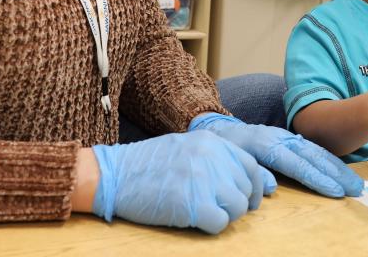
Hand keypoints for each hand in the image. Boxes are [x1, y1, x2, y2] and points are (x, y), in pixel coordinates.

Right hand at [92, 130, 270, 233]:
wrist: (114, 174)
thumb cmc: (146, 164)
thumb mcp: (184, 146)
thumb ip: (212, 157)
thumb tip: (241, 179)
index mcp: (210, 142)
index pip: (251, 165)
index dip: (253, 187)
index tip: (247, 199)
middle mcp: (211, 157)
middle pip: (246, 188)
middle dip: (239, 203)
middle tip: (221, 209)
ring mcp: (202, 179)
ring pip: (238, 207)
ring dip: (227, 216)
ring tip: (207, 214)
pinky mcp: (192, 204)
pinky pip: (221, 223)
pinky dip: (213, 226)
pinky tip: (197, 221)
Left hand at [189, 113, 363, 197]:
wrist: (219, 128)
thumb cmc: (225, 148)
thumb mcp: (232, 161)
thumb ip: (252, 174)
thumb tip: (271, 189)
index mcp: (266, 144)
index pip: (296, 164)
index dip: (317, 179)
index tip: (336, 192)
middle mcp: (280, 137)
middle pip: (313, 156)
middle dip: (336, 174)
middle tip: (356, 189)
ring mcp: (286, 136)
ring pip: (316, 151)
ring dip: (337, 167)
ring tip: (355, 183)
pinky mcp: (289, 138)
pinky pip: (312, 148)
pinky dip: (329, 160)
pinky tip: (341, 170)